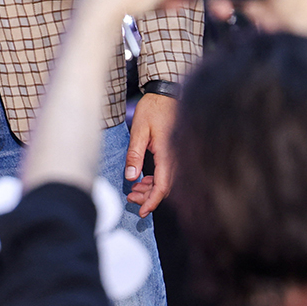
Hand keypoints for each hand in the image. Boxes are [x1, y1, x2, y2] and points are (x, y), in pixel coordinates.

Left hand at [125, 93, 176, 216]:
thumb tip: (130, 177)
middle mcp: (175, 157)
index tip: (141, 212)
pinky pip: (167, 173)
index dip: (152, 202)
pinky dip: (154, 180)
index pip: (162, 186)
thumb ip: (134, 154)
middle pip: (164, 187)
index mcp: (167, 153)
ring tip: (133, 190)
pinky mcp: (174, 152)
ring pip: (166, 181)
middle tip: (130, 198)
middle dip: (147, 197)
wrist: (166, 93)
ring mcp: (176, 155)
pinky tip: (142, 179)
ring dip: (150, 189)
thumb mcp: (139, 130)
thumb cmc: (153, 108)